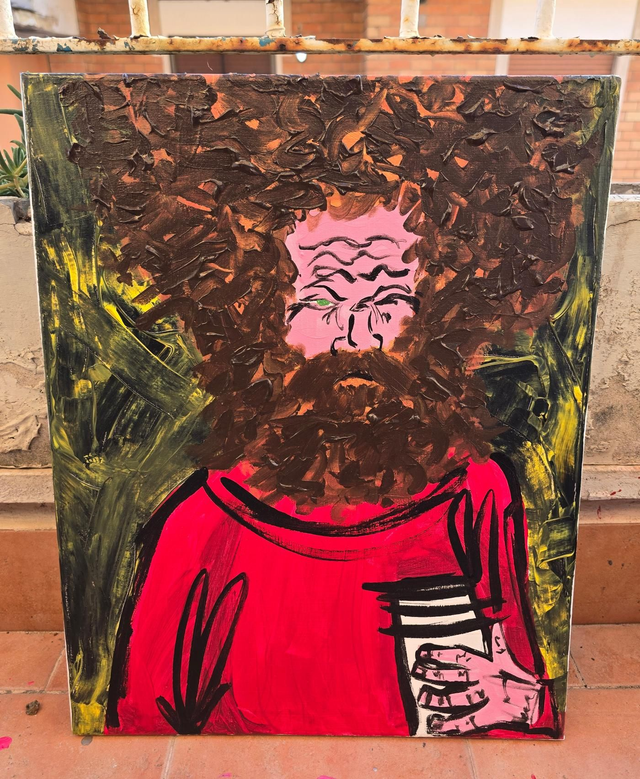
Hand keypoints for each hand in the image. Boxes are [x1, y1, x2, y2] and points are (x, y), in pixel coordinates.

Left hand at [411, 622, 541, 734]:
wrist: (540, 700)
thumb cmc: (520, 677)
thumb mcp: (507, 658)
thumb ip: (499, 642)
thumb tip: (497, 623)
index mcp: (486, 665)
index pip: (458, 656)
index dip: (439, 654)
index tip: (423, 652)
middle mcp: (483, 680)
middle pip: (453, 676)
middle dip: (433, 673)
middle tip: (416, 671)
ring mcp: (487, 698)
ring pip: (457, 698)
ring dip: (438, 699)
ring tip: (422, 698)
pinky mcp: (491, 715)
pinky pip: (468, 721)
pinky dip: (451, 725)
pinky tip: (437, 725)